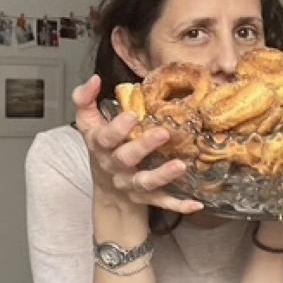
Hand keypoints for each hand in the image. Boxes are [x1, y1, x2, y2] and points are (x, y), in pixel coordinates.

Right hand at [72, 75, 203, 213]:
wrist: (106, 188)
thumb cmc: (103, 147)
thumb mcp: (88, 123)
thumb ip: (85, 99)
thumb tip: (95, 78)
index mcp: (102, 146)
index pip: (106, 137)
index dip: (117, 128)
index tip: (133, 115)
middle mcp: (115, 166)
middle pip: (127, 158)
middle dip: (144, 146)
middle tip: (163, 132)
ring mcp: (131, 184)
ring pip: (145, 182)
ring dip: (163, 175)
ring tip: (181, 165)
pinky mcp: (146, 198)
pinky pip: (163, 202)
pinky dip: (179, 204)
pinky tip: (196, 203)